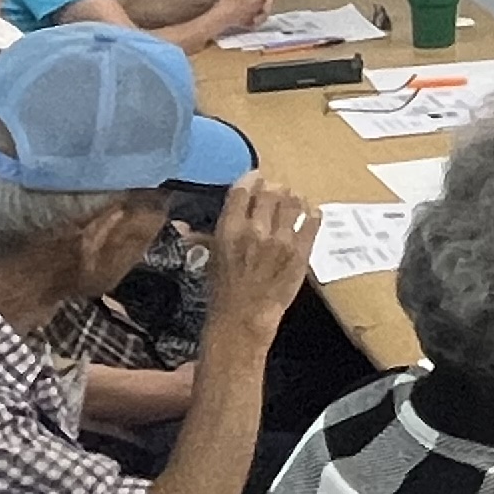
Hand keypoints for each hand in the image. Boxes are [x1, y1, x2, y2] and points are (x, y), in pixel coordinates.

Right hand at [202, 172, 316, 343]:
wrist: (244, 317)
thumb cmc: (224, 289)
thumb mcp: (210, 258)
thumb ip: (203, 237)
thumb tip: (182, 225)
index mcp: (230, 229)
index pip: (243, 191)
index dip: (251, 179)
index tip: (256, 177)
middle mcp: (256, 230)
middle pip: (270, 192)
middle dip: (273, 187)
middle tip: (276, 189)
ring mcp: (281, 240)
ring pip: (293, 203)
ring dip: (293, 197)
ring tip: (293, 199)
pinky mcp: (301, 252)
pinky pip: (312, 223)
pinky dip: (312, 214)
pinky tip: (310, 212)